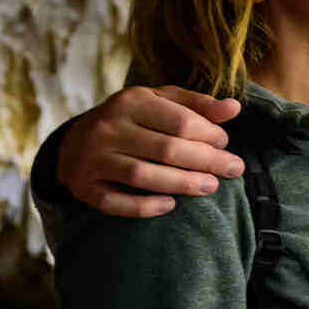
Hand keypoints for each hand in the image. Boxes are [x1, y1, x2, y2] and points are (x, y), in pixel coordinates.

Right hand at [56, 86, 244, 217]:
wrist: (75, 142)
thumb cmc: (132, 119)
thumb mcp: (161, 101)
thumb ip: (197, 104)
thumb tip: (234, 108)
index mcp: (130, 101)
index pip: (180, 121)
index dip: (209, 135)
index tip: (225, 144)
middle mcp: (108, 128)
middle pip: (165, 149)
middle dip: (205, 161)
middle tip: (233, 169)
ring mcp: (93, 159)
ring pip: (142, 176)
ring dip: (182, 184)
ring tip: (210, 187)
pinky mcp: (84, 187)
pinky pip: (115, 202)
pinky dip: (144, 207)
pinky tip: (170, 206)